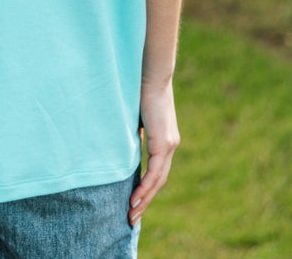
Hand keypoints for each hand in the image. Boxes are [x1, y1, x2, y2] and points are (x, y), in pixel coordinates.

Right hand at [129, 80, 179, 225]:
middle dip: (145, 201)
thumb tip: (121, 145)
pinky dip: (145, 187)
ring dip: (145, 199)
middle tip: (132, 217)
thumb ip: (134, 133)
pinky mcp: (164, 143)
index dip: (147, 189)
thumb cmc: (140, 89)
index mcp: (165, 139)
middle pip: (159, 181)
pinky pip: (155, 172)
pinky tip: (135, 199)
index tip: (135, 203)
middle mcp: (170, 145)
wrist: (152, 73)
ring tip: (132, 214)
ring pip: (158, 180)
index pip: (157, 171)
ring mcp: (169, 145)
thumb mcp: (135, 117)